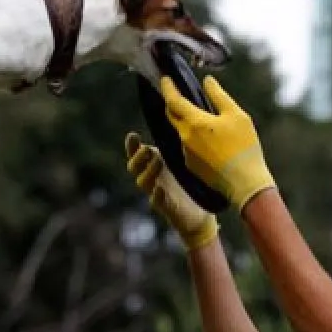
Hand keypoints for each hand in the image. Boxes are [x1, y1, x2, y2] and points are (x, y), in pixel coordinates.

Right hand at [125, 132, 218, 249]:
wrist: (200, 213)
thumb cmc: (190, 182)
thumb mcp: (184, 161)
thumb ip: (179, 144)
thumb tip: (183, 118)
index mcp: (154, 164)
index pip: (136, 154)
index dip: (131, 146)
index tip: (133, 136)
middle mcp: (152, 177)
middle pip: (134, 167)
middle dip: (137, 158)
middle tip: (147, 149)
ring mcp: (157, 192)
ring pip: (143, 182)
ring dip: (148, 171)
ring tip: (158, 162)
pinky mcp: (166, 207)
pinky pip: (156, 202)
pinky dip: (156, 195)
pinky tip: (160, 189)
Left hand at [158, 75, 275, 212]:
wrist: (244, 183)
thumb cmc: (244, 146)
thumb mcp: (237, 116)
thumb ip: (219, 96)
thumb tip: (207, 81)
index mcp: (194, 122)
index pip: (173, 100)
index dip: (168, 88)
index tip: (165, 78)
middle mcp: (184, 137)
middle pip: (172, 116)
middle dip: (173, 103)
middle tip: (179, 94)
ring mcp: (186, 153)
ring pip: (181, 132)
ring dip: (187, 123)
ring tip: (205, 122)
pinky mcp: (190, 166)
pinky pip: (188, 147)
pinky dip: (194, 139)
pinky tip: (210, 142)